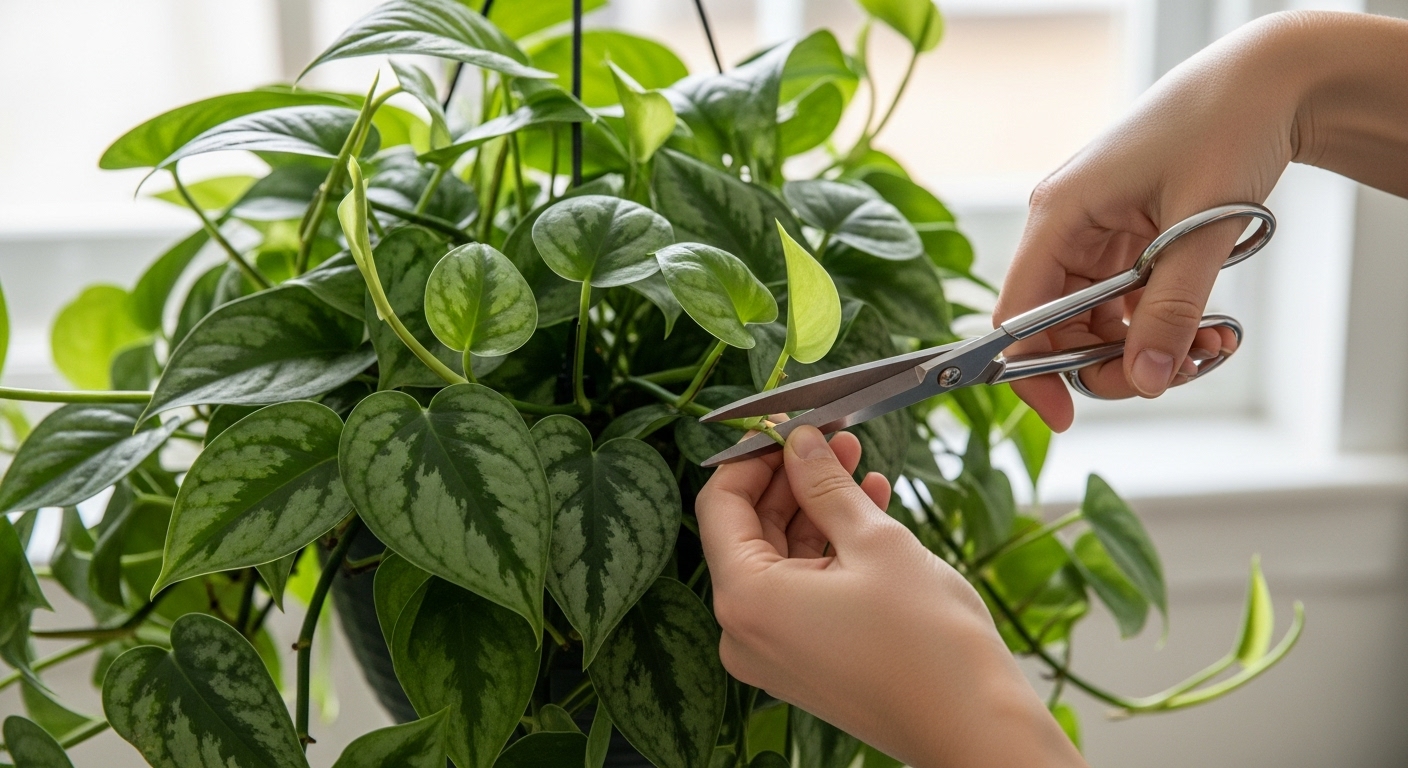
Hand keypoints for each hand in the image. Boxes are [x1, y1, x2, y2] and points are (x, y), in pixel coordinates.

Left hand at [697, 425, 1084, 767]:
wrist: (974, 726)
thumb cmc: (928, 642)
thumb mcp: (874, 541)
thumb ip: (825, 485)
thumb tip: (800, 442)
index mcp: (745, 599)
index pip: (719, 504)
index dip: (753, 457)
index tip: (789, 427)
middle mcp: (744, 630)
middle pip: (748, 530)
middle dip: (791, 478)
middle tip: (833, 438)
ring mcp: (772, 650)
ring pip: (778, 557)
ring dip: (815, 508)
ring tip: (858, 464)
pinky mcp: (803, 660)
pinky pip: (800, 589)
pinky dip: (827, 549)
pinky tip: (867, 507)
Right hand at [991, 14, 1318, 429]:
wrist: (1265, 85)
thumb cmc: (1225, 129)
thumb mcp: (1202, 227)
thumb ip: (1170, 309)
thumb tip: (1144, 381)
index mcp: (1059, 214)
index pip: (1016, 314)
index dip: (1031, 372)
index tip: (1065, 417)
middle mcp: (1066, 228)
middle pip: (1058, 328)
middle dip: (1111, 363)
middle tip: (1172, 372)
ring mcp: (1095, 236)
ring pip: (1096, 325)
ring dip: (1147, 349)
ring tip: (1210, 344)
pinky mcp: (1125, 243)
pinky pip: (1126, 307)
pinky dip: (1162, 326)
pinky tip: (1210, 328)